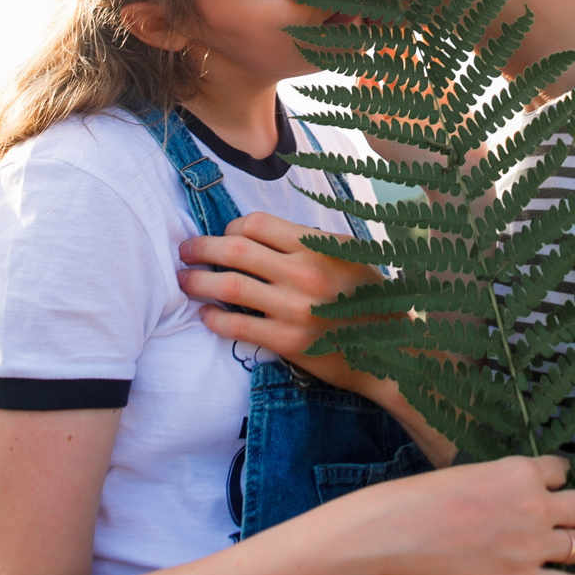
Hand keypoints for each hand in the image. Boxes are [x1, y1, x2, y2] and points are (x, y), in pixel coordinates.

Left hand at [178, 213, 382, 392]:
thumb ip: (308, 240)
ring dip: (198, 281)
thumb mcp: (347, 254)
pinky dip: (214, 318)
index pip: (256, 224)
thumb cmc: (368, 296)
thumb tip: (262, 232)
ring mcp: (293, 309)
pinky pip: (238, 325)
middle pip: (235, 250)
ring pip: (230, 286)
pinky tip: (205, 314)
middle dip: (202, 248)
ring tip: (184, 280)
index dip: (232, 227)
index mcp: (316, 245)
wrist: (390, 350)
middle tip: (184, 250)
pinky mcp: (287, 342)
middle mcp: (303, 273)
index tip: (224, 235)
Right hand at [361, 453, 574, 574]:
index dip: (557, 482)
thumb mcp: (472, 473)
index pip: (564, 470)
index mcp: (520, 471)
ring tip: (562, 554)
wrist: (400, 532)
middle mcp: (536, 504)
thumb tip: (514, 495)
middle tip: (572, 521)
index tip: (551, 490)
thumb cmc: (424, 499)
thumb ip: (503, 483)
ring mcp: (535, 544)